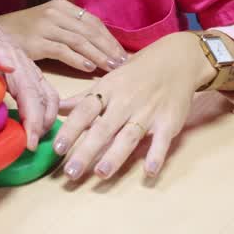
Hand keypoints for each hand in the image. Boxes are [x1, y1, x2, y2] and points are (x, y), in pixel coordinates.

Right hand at [0, 0, 128, 72]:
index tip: (122, 52)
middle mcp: (54, 13)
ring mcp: (45, 26)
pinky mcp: (36, 42)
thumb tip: (101, 45)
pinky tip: (89, 68)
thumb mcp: (50, 21)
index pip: (93, 21)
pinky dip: (78, 60)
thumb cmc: (27, 30)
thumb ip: (72, 28)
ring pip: (80, 41)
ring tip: (111, 67)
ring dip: (98, 55)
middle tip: (122, 62)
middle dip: (108, 48)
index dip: (109, 38)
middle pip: (89, 31)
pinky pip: (63, 51)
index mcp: (61, 5)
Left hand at [0, 4, 58, 148]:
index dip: (34, 120)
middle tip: (33, 147)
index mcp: (17, 62)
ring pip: (50, 98)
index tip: (31, 142)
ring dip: (48, 119)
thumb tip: (11, 67)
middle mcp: (29, 68)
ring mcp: (32, 72)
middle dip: (42, 125)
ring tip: (37, 139)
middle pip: (45, 99)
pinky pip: (47, 95)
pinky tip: (40, 126)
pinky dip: (48, 112)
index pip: (31, 95)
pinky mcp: (32, 76)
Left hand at [53, 32, 211, 180]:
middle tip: (71, 172)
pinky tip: (149, 172)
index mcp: (107, 91)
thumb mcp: (108, 81)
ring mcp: (148, 112)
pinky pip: (162, 140)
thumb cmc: (137, 73)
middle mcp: (125, 102)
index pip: (84, 112)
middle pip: (103, 129)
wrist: (177, 60)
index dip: (70, 129)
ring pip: (129, 136)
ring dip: (115, 156)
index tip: (57, 148)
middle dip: (86, 151)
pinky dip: (156, 155)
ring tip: (101, 174)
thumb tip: (57, 108)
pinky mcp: (168, 121)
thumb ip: (83, 98)